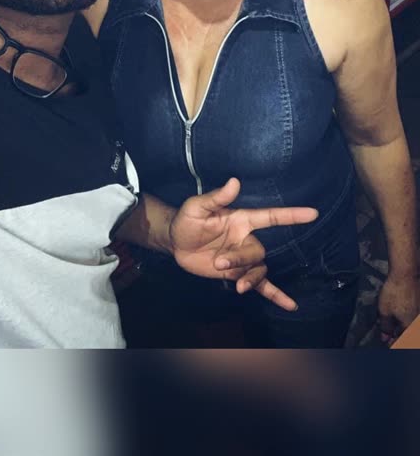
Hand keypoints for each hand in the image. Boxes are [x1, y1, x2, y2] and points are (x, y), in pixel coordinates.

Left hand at [169, 177, 317, 310]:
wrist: (176, 243)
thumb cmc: (188, 220)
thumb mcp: (198, 207)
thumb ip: (216, 197)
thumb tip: (234, 182)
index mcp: (241, 220)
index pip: (271, 217)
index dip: (291, 215)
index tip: (313, 213)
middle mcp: (246, 239)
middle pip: (257, 252)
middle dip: (241, 260)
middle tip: (219, 262)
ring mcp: (243, 258)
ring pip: (258, 270)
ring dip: (249, 278)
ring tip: (236, 285)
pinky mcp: (237, 274)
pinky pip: (261, 285)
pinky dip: (275, 295)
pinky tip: (290, 305)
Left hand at [377, 273, 419, 344]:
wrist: (407, 273)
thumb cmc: (394, 292)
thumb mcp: (384, 310)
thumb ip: (385, 326)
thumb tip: (385, 337)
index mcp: (410, 325)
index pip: (403, 341)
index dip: (394, 343)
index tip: (388, 344)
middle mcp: (417, 320)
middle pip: (410, 333)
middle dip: (401, 337)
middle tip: (392, 336)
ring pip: (413, 325)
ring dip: (405, 328)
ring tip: (396, 326)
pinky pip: (415, 316)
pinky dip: (408, 319)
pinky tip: (402, 314)